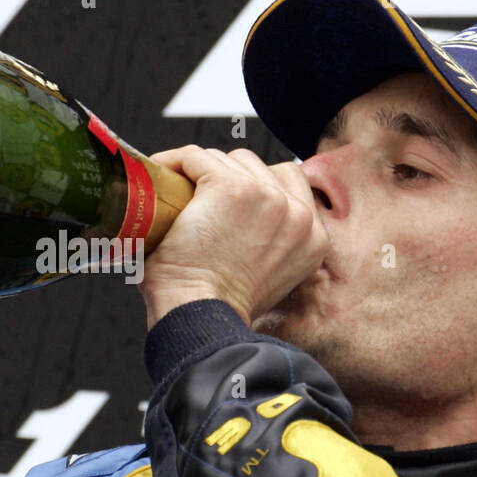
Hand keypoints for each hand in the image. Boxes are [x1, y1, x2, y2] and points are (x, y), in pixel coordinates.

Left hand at [138, 146, 328, 327]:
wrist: (200, 318)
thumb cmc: (218, 309)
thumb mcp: (269, 278)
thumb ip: (272, 246)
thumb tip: (245, 226)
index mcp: (313, 238)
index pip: (289, 183)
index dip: (255, 185)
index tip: (227, 199)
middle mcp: (297, 214)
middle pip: (258, 167)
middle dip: (227, 179)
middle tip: (199, 202)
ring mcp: (266, 197)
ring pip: (228, 159)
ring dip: (203, 173)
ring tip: (180, 195)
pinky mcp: (230, 187)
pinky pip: (197, 158)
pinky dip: (176, 164)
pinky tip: (164, 178)